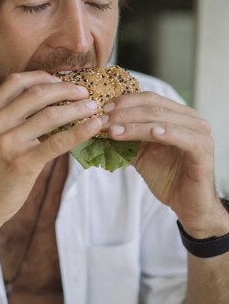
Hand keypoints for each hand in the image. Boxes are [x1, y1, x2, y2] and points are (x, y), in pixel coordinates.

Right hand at [0, 71, 101, 236]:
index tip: (60, 80)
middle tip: (83, 92)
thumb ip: (3, 120)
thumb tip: (38, 106)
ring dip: (77, 108)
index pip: (16, 82)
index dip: (42, 76)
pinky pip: (57, 142)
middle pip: (37, 93)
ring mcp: (7, 144)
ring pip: (50, 115)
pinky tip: (94, 126)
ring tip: (93, 107)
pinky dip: (80, 131)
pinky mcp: (22, 164)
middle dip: (65, 89)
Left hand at [101, 91, 225, 235]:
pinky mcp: (203, 150)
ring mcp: (199, 133)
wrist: (187, 204)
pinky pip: (183, 137)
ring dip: (134, 125)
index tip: (102, 110)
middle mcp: (190, 119)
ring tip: (112, 130)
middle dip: (123, 114)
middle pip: (153, 107)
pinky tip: (152, 134)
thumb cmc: (167, 177)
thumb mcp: (141, 153)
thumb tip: (99, 127)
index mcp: (177, 114)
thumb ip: (126, 137)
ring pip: (163, 120)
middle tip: (102, 121)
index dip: (124, 102)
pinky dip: (166, 133)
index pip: (148, 99)